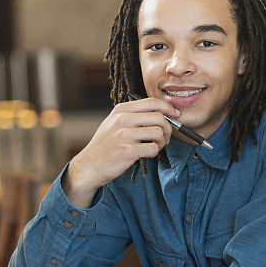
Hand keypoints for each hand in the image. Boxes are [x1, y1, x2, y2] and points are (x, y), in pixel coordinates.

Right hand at [64, 98, 179, 207]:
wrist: (89, 165)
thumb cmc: (105, 145)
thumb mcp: (113, 123)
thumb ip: (132, 115)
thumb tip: (161, 112)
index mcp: (120, 110)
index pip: (151, 102)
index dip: (168, 107)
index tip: (176, 114)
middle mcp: (122, 119)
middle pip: (159, 117)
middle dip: (169, 128)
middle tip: (166, 137)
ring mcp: (124, 135)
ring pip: (158, 132)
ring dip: (162, 141)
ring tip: (155, 146)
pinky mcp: (127, 151)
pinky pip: (153, 148)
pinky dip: (154, 152)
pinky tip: (147, 153)